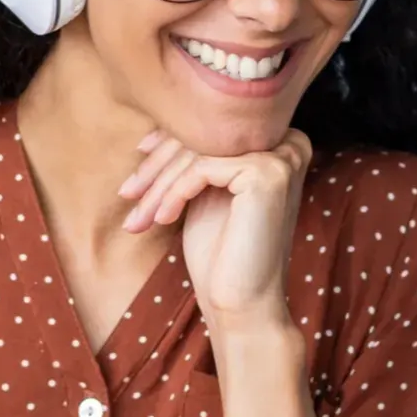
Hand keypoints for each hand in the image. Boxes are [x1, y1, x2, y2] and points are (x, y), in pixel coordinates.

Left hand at [118, 128, 312, 331]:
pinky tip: (163, 219)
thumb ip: (198, 152)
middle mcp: (289, 141)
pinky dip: (174, 193)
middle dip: (157, 166)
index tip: (138, 153)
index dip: (170, 140)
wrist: (241, 302)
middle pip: (205, 134)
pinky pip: (201, 168)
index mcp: (280, 141)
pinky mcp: (267, 173)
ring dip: (158, 184)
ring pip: (198, 151)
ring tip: (138, 217)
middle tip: (127, 194)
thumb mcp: (205, 191)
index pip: (214, 125)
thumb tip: (160, 114)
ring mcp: (282, 155)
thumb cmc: (221, 251)